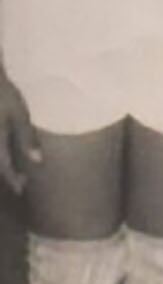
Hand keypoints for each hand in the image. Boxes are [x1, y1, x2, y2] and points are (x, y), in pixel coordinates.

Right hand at [0, 75, 39, 192]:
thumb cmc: (3, 93)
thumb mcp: (18, 114)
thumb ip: (26, 138)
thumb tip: (38, 161)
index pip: (4, 167)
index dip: (13, 179)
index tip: (22, 189)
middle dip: (6, 174)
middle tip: (20, 182)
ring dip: (3, 163)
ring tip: (14, 170)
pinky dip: (2, 153)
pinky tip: (7, 151)